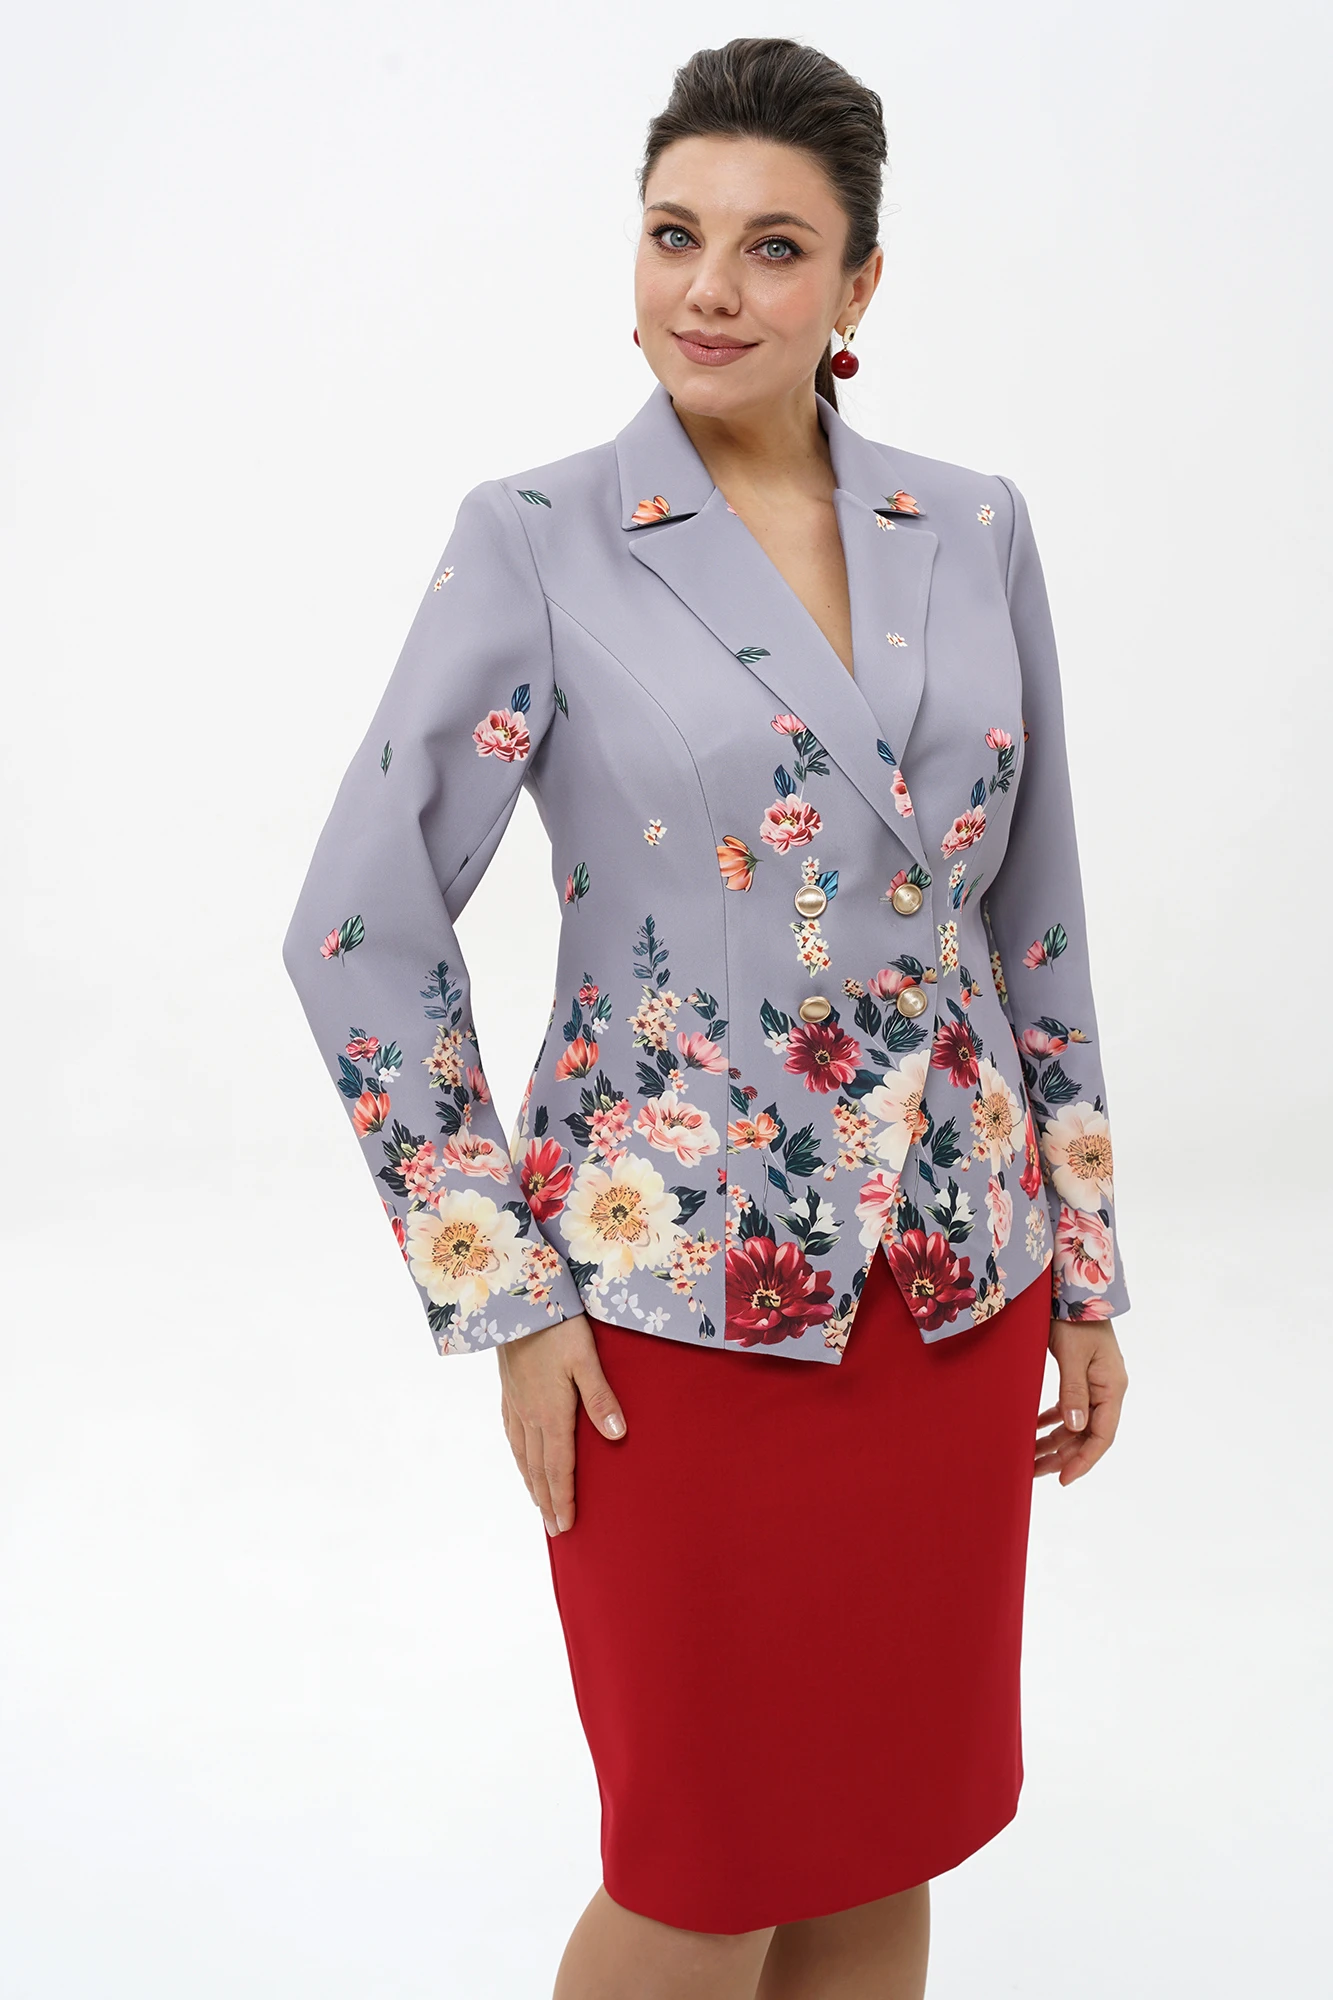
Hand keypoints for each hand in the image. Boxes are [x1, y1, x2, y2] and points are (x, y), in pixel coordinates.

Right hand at [495, 1311, 627, 1534]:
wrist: (515, 1300)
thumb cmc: (557, 1325)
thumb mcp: (585, 1359)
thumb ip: (600, 1398)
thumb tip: (617, 1436)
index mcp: (551, 1412)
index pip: (558, 1466)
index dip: (563, 1497)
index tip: (566, 1525)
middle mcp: (530, 1414)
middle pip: (538, 1468)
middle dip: (547, 1500)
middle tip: (555, 1529)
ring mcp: (516, 1402)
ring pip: (522, 1453)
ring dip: (531, 1482)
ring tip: (538, 1503)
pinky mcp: (508, 1388)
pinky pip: (511, 1431)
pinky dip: (517, 1454)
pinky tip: (520, 1456)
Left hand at [1035, 1319, 1128, 1484]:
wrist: (1073, 1288)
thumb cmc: (1074, 1318)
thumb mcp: (1073, 1355)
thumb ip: (1073, 1391)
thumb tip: (1074, 1427)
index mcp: (1111, 1387)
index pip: (1102, 1436)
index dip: (1084, 1460)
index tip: (1063, 1479)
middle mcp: (1106, 1389)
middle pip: (1087, 1434)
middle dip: (1062, 1455)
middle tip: (1034, 1471)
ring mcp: (1095, 1382)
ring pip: (1076, 1422)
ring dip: (1055, 1440)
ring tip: (1030, 1456)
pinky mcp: (1081, 1374)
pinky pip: (1069, 1406)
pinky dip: (1054, 1419)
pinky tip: (1037, 1428)